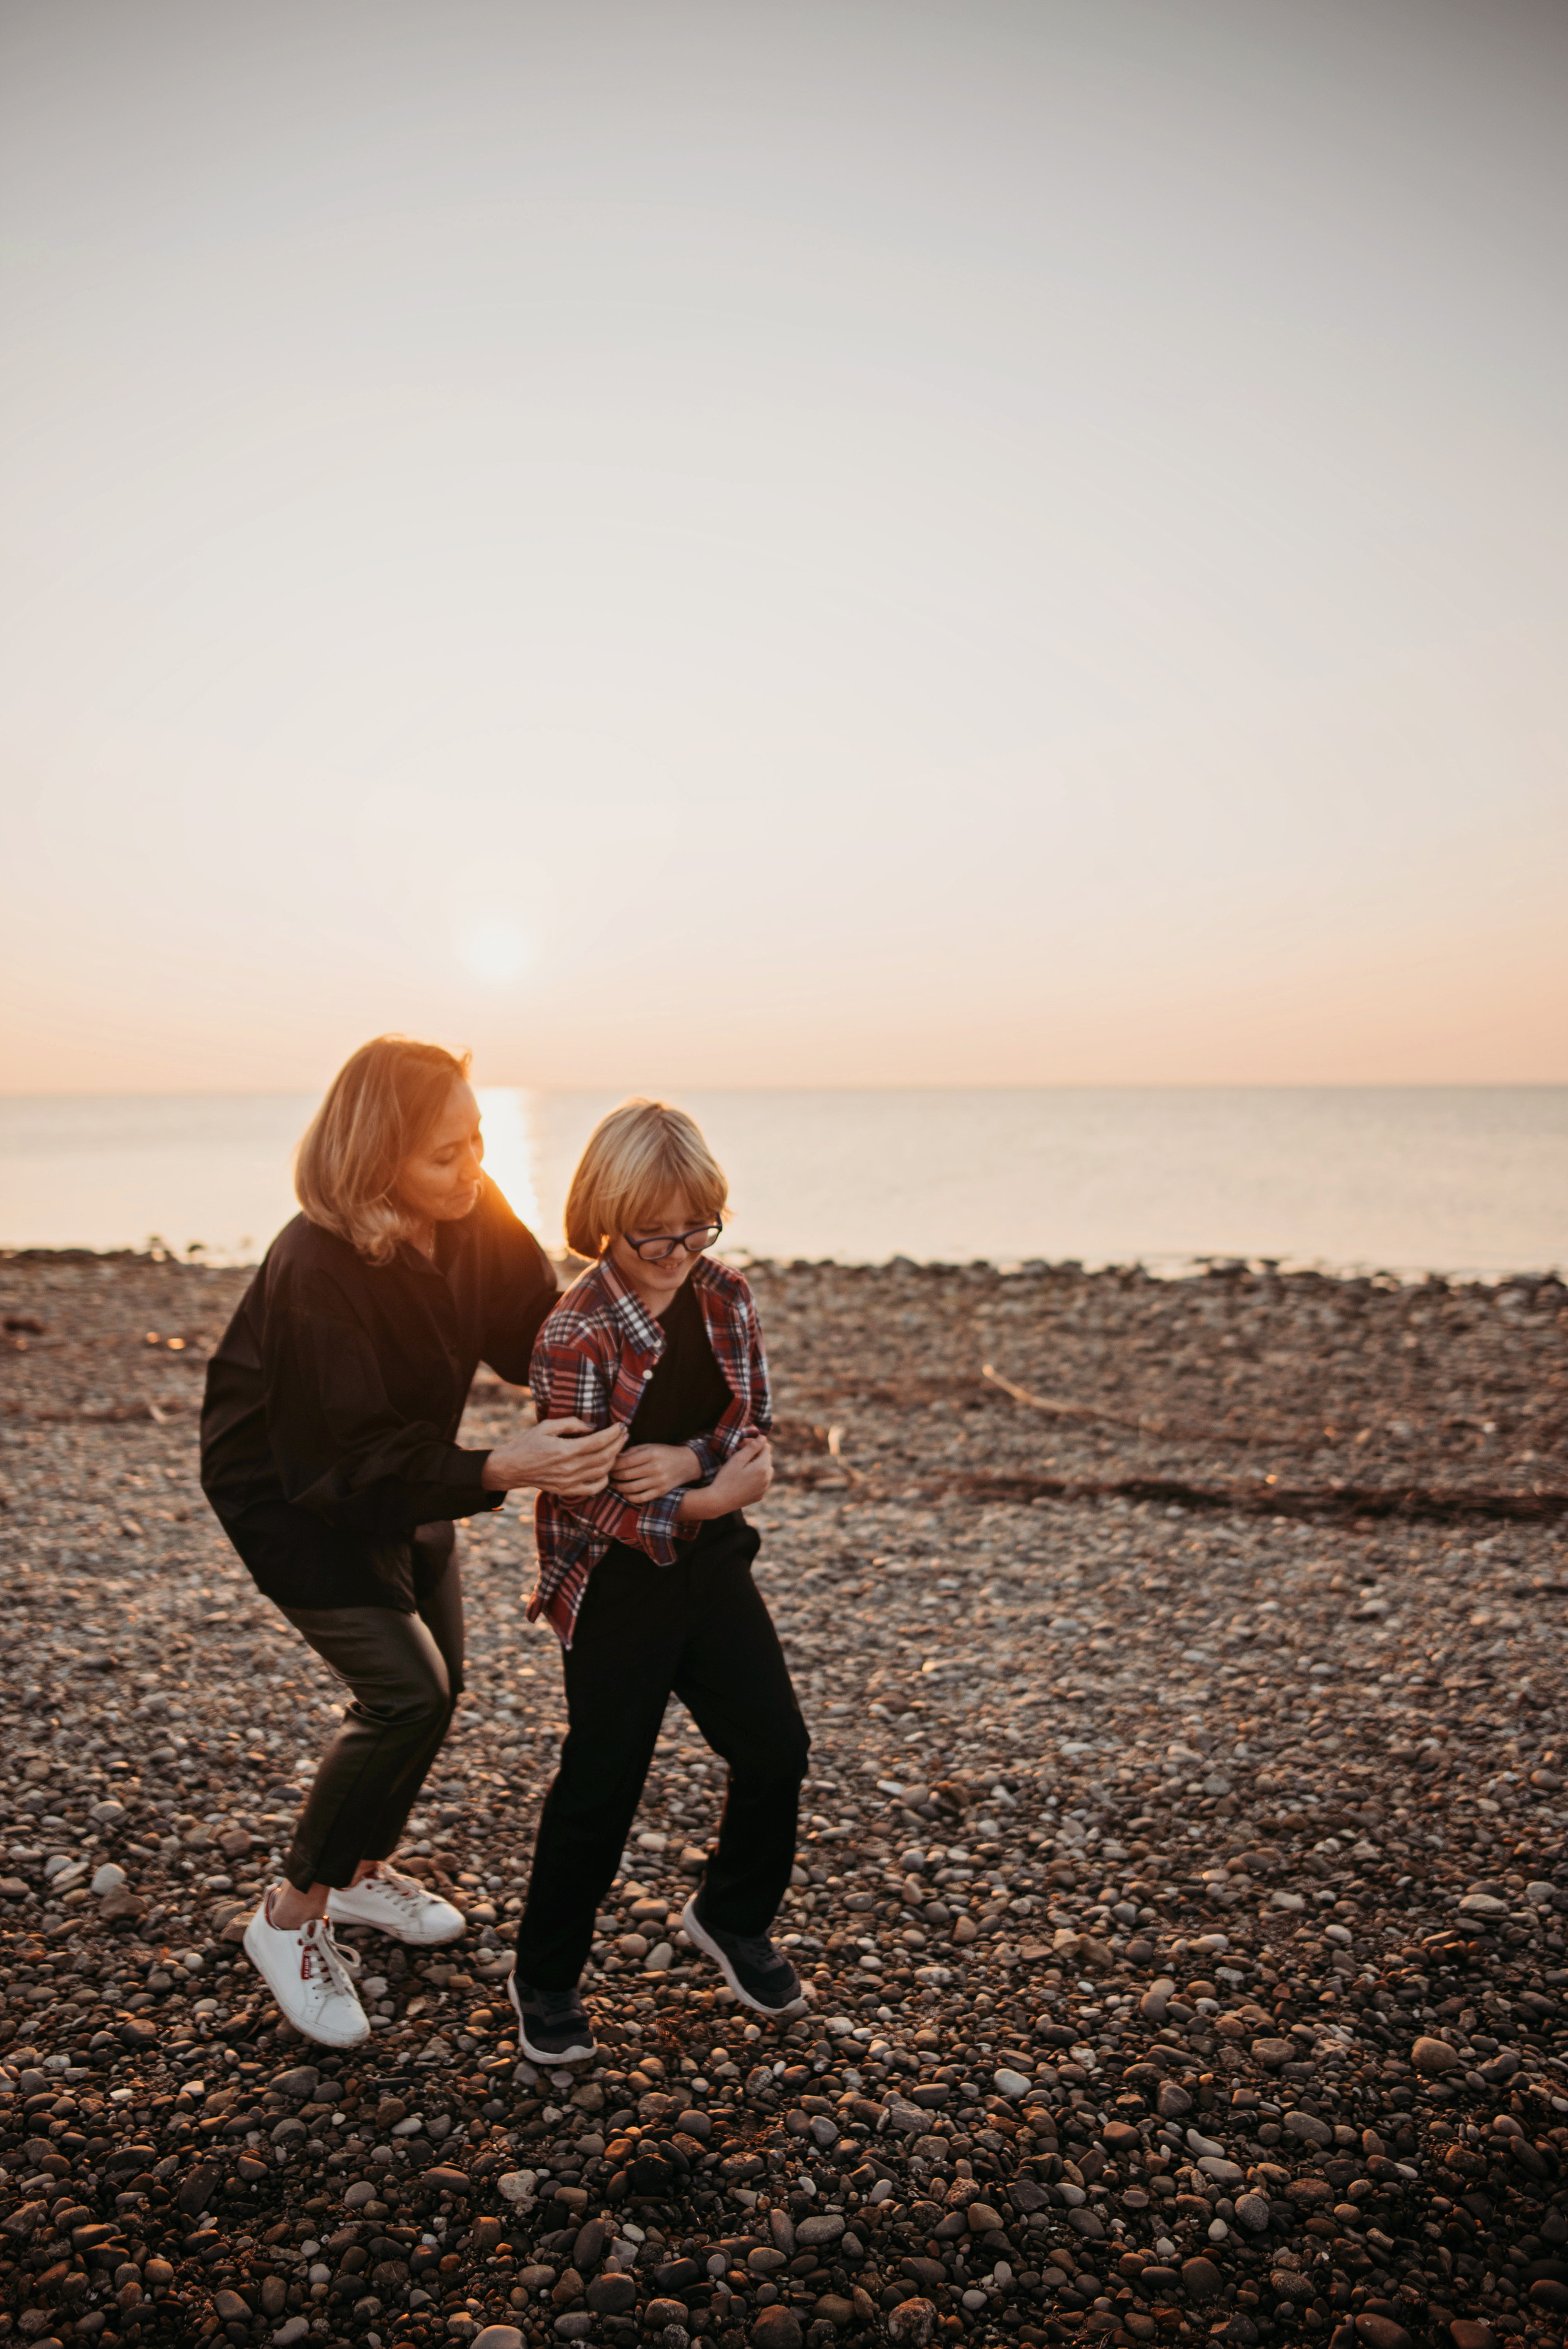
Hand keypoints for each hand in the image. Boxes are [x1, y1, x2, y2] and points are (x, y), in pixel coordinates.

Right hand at [481, 1417, 627, 1495]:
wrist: (512, 1468)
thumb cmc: (528, 1443)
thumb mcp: (547, 1426)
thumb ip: (571, 1424)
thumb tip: (593, 1427)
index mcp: (565, 1450)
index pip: (598, 1441)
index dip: (613, 1433)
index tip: (622, 1425)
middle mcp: (569, 1468)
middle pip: (604, 1457)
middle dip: (618, 1444)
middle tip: (625, 1434)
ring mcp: (569, 1482)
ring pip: (602, 1472)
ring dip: (614, 1459)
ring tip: (618, 1447)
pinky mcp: (567, 1491)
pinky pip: (593, 1489)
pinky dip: (604, 1479)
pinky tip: (606, 1469)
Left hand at [612, 1443, 701, 1503]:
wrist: (687, 1463)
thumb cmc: (665, 1453)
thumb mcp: (650, 1446)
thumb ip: (632, 1451)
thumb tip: (614, 1458)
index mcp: (651, 1454)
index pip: (625, 1461)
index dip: (613, 1465)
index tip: (608, 1465)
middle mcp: (655, 1468)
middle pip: (626, 1475)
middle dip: (614, 1475)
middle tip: (608, 1475)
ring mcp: (658, 1482)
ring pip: (631, 1488)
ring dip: (619, 1487)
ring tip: (614, 1484)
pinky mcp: (661, 1492)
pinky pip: (641, 1498)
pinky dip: (630, 1497)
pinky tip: (625, 1493)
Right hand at [678, 1435, 772, 1520]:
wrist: (719, 1501)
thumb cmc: (726, 1478)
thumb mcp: (737, 1459)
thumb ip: (752, 1447)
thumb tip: (763, 1438)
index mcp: (762, 1467)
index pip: (766, 1447)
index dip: (754, 1443)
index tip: (742, 1444)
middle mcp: (767, 1478)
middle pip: (767, 1458)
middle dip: (757, 1453)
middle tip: (740, 1453)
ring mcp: (764, 1488)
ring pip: (767, 1470)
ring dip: (758, 1464)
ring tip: (743, 1465)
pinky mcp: (760, 1496)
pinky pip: (763, 1481)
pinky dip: (757, 1476)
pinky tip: (745, 1477)